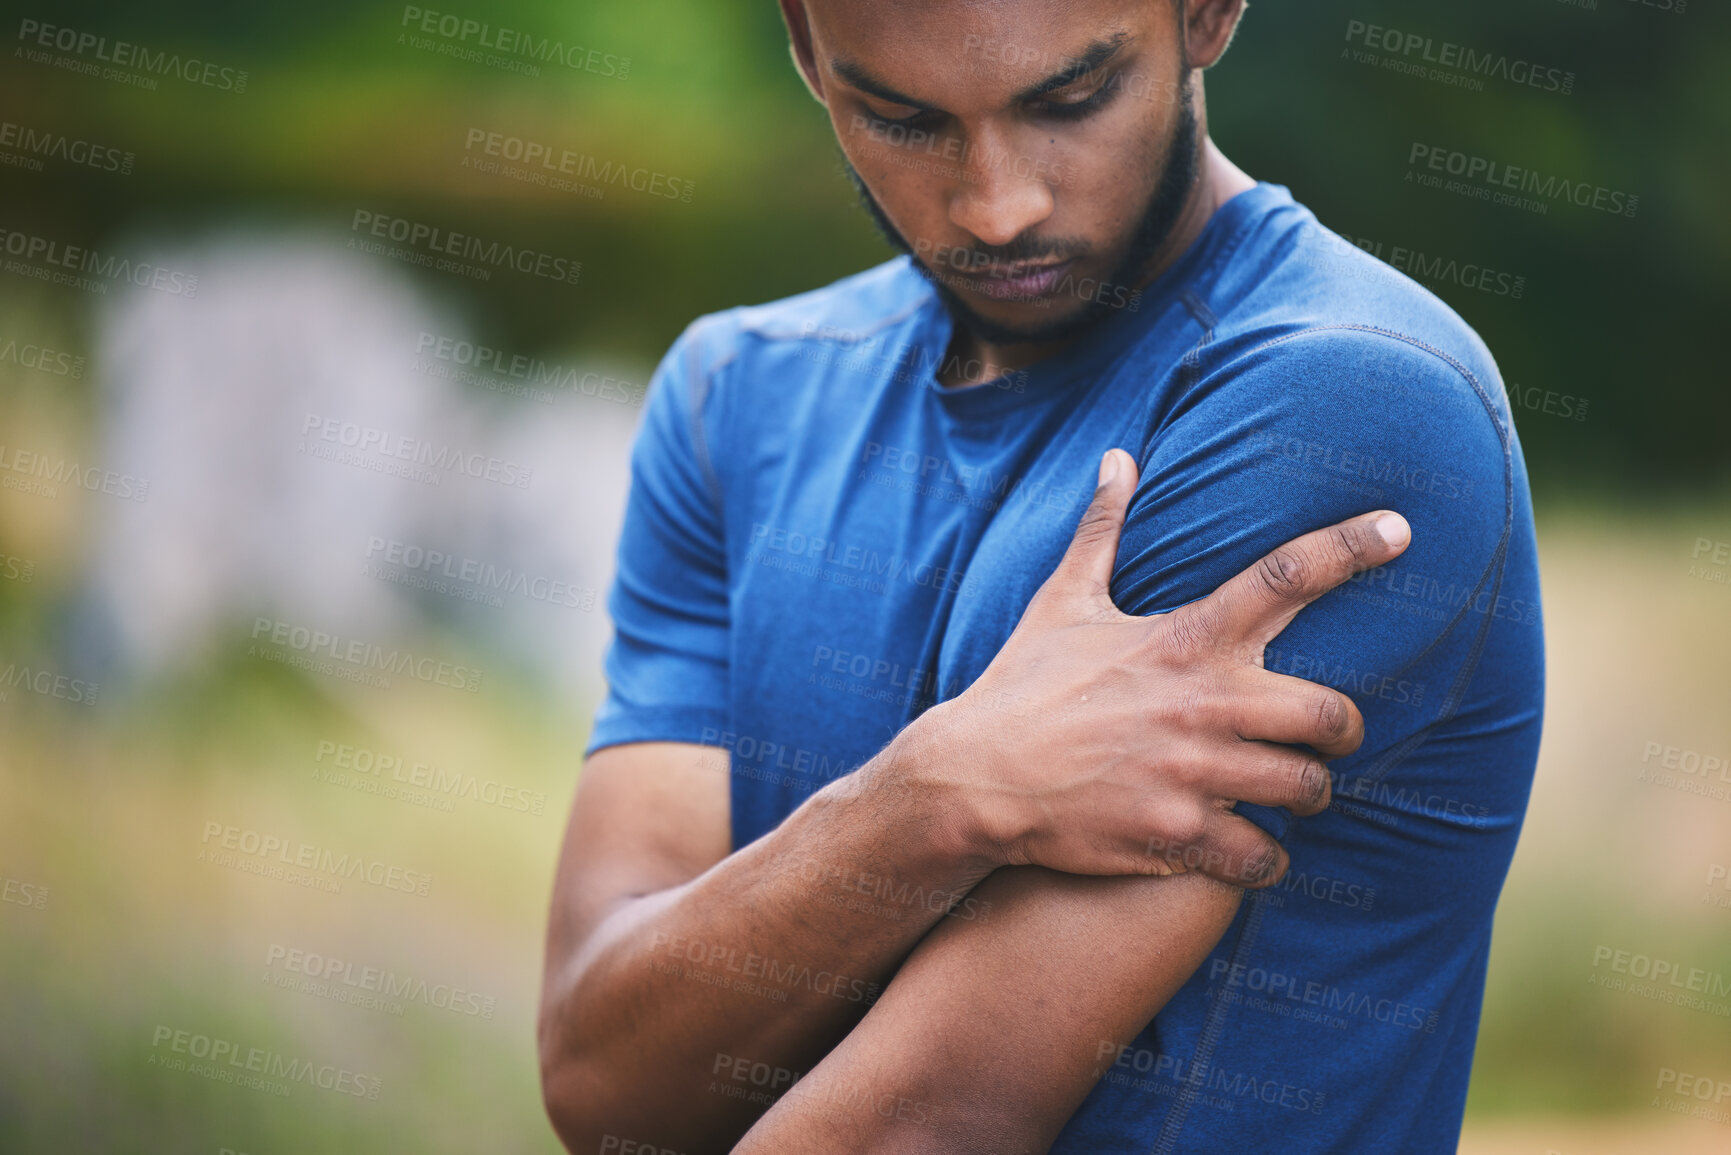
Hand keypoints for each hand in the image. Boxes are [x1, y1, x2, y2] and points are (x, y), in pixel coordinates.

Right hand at [922, 447, 1410, 886]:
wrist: (975, 777)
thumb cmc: (1024, 685)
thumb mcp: (1062, 601)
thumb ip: (1102, 530)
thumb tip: (1118, 458)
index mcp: (1187, 639)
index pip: (1286, 576)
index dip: (1352, 545)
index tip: (1400, 528)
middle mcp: (1203, 703)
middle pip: (1333, 714)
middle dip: (1340, 733)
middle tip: (1321, 741)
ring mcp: (1195, 772)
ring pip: (1308, 791)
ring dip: (1305, 796)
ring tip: (1286, 796)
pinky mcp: (1178, 834)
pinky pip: (1264, 858)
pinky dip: (1267, 861)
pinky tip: (1253, 854)